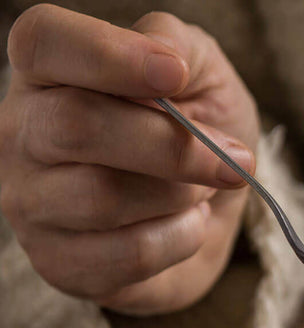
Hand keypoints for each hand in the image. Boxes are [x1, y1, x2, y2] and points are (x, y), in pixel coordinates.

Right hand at [0, 5, 259, 314]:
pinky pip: (127, 254)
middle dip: (174, 147)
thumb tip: (161, 56)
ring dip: (181, 196)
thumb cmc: (198, 125)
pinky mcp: (59, 262)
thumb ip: (177, 45)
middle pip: (77, 127)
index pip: (45, 42)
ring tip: (201, 191)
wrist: (212, 208)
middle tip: (235, 160)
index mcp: (49, 69)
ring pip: (102, 197)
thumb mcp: (201, 71)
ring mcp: (30, 202)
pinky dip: (180, 239)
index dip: (109, 56)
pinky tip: (184, 225)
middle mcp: (21, 132)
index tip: (175, 75)